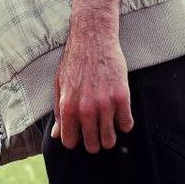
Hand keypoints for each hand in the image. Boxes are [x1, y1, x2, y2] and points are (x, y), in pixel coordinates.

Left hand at [51, 16, 134, 151]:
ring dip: (110, 135)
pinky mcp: (122, 97)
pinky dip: (124, 122)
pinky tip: (120, 113)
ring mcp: (105, 104)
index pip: (70, 142)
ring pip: (110, 139)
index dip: (76, 139)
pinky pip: (127, 124)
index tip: (81, 133)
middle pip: (92, 145)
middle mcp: (85, 109)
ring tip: (108, 123)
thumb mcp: (59, 85)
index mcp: (67, 107)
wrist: (93, 38)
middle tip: (97, 130)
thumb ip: (59, 112)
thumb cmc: (74, 61)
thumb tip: (57, 135)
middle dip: (94, 141)